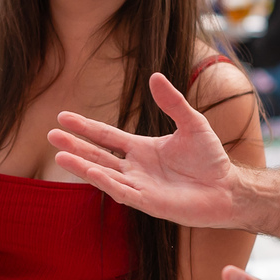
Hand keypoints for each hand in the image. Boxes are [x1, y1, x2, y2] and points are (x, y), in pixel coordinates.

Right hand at [47, 72, 238, 228]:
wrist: (228, 188)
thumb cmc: (211, 159)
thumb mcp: (192, 123)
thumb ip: (173, 103)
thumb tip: (154, 76)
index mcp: (142, 148)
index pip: (106, 136)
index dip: (85, 127)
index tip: (62, 117)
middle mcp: (136, 168)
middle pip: (98, 155)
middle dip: (75, 146)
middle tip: (51, 135)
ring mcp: (140, 186)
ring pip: (104, 174)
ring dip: (82, 166)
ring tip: (60, 156)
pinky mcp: (149, 203)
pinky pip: (122, 191)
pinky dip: (105, 182)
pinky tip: (90, 172)